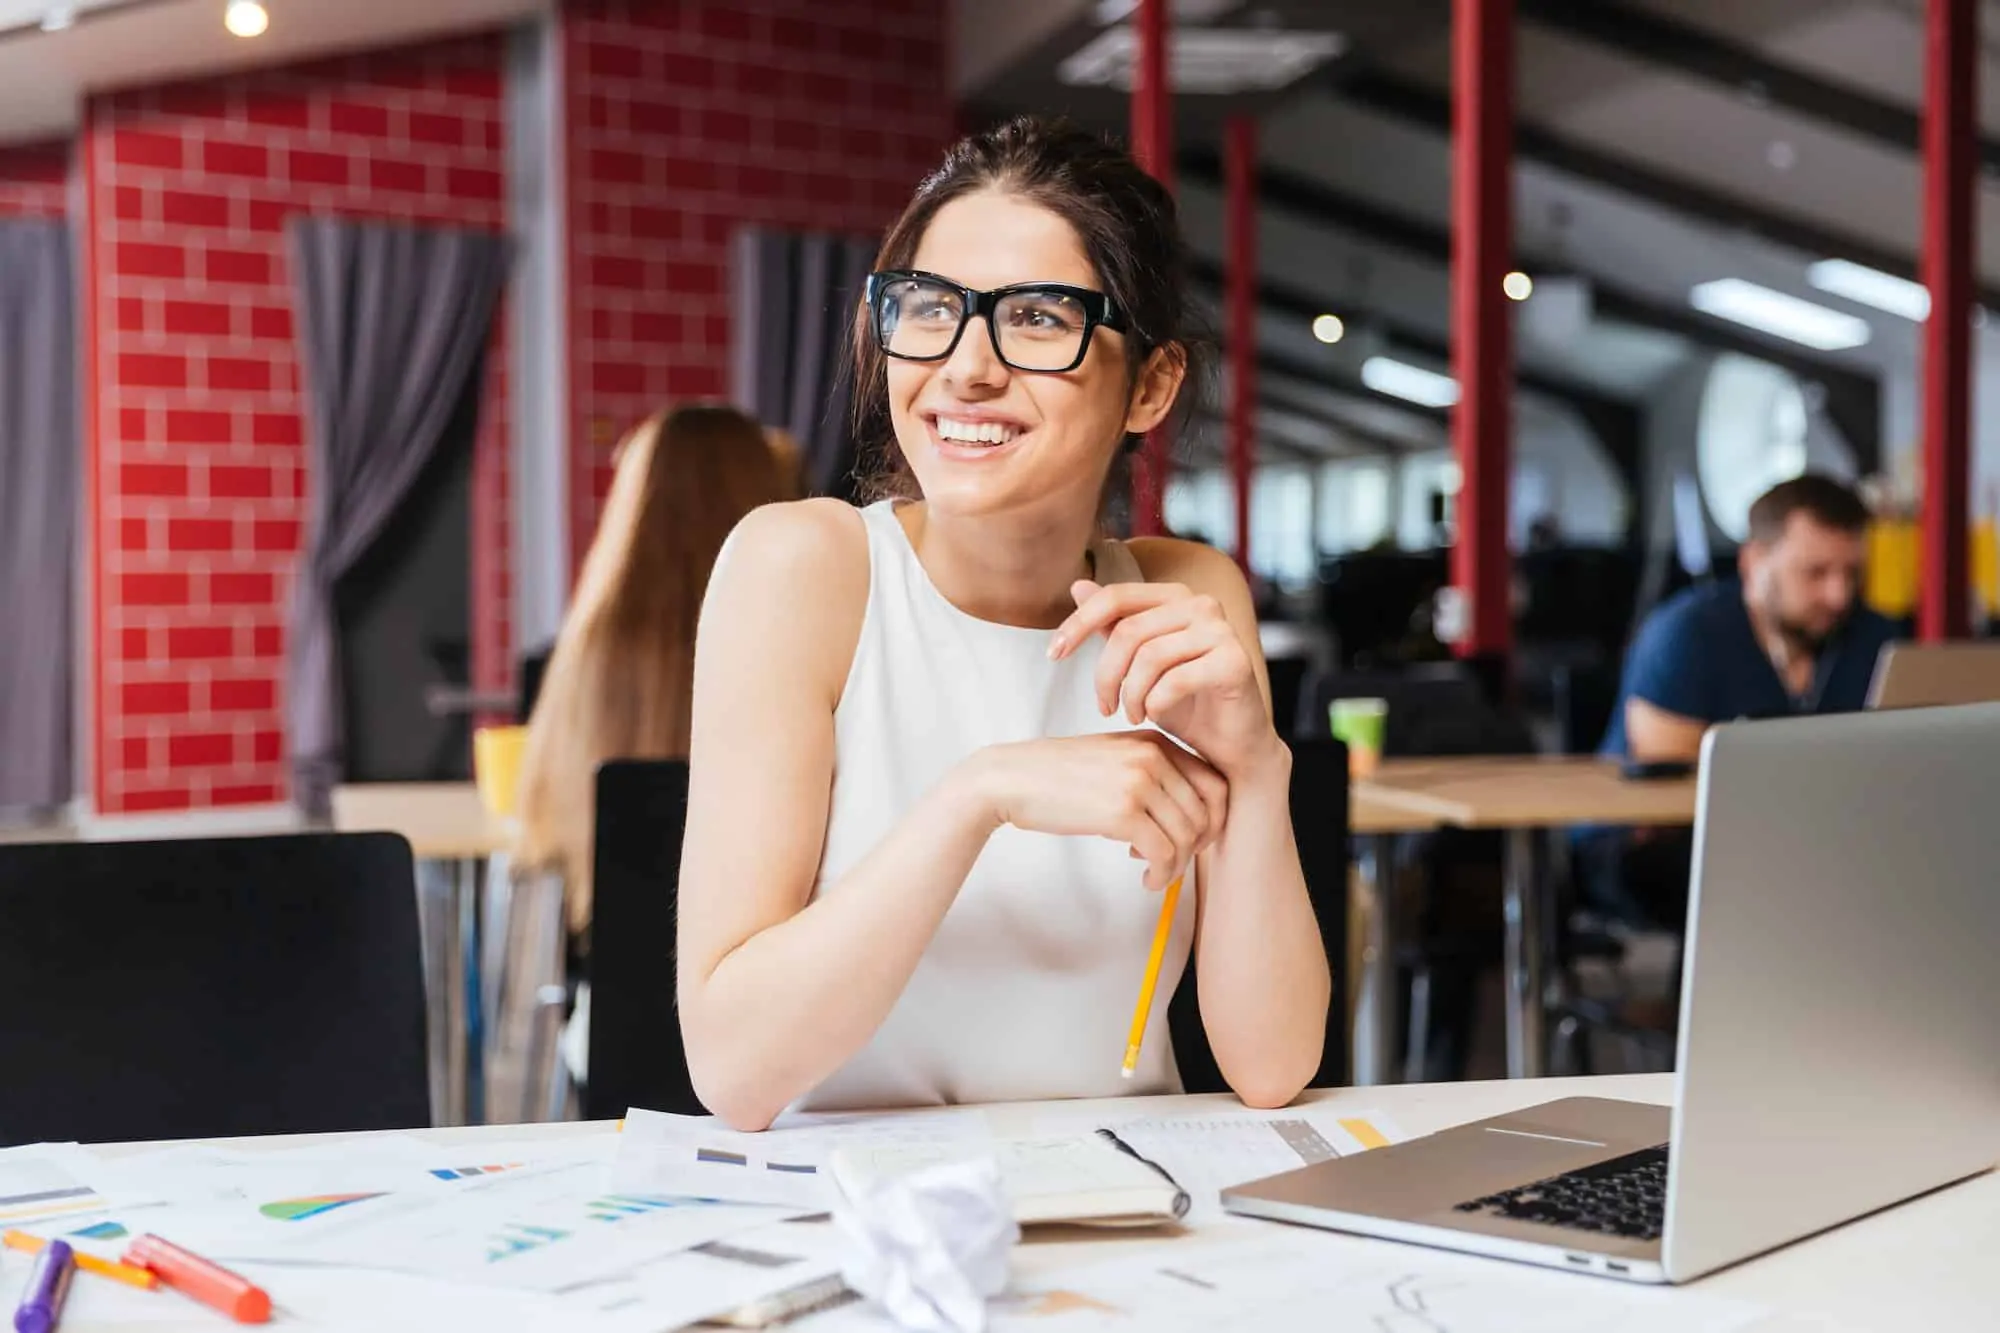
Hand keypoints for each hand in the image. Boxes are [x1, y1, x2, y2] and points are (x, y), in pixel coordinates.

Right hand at [968, 731, 1227, 891]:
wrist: (1011, 779)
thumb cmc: (1057, 776)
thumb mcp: (1114, 761)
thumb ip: (1153, 776)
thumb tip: (1191, 820)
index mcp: (1155, 741)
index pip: (1215, 783)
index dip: (1214, 819)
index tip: (1194, 840)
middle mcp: (1153, 756)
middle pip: (1206, 812)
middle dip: (1195, 846)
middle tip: (1171, 860)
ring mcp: (1139, 781)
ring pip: (1187, 836)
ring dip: (1176, 866)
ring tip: (1153, 873)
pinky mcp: (1123, 811)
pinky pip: (1164, 853)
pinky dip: (1161, 875)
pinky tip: (1145, 879)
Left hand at [1050, 579, 1277, 777]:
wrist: (1232, 746)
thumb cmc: (1185, 704)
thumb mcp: (1139, 664)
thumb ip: (1113, 625)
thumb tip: (1078, 585)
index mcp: (1177, 597)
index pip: (1115, 596)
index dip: (1078, 623)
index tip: (1054, 654)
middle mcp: (1203, 605)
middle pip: (1129, 631)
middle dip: (1106, 675)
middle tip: (1104, 708)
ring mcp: (1222, 631)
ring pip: (1149, 656)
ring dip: (1131, 694)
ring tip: (1132, 715)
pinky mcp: (1235, 662)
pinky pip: (1175, 680)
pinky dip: (1156, 704)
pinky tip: (1155, 716)